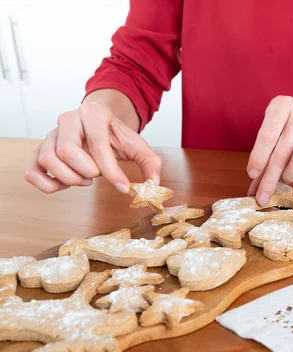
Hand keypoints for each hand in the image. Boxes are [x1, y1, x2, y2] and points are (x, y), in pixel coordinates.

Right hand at [25, 102, 161, 193]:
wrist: (99, 124)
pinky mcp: (39, 150)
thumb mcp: (137, 144)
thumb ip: (149, 161)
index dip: (111, 171)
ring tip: (85, 179)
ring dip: (68, 178)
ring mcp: (49, 135)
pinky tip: (66, 183)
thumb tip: (154, 183)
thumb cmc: (115, 135)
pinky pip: (32, 171)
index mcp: (92, 115)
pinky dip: (48, 184)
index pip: (97, 145)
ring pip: (46, 160)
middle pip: (66, 151)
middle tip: (97, 176)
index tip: (123, 187)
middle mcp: (67, 121)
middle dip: (86, 172)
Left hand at [247, 96, 292, 204]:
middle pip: (282, 152)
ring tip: (288, 178)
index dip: (258, 158)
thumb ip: (265, 154)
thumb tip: (253, 187)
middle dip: (270, 178)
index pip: (267, 136)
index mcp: (282, 104)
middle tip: (263, 197)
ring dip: (290, 176)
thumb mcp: (279, 130)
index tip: (252, 175)